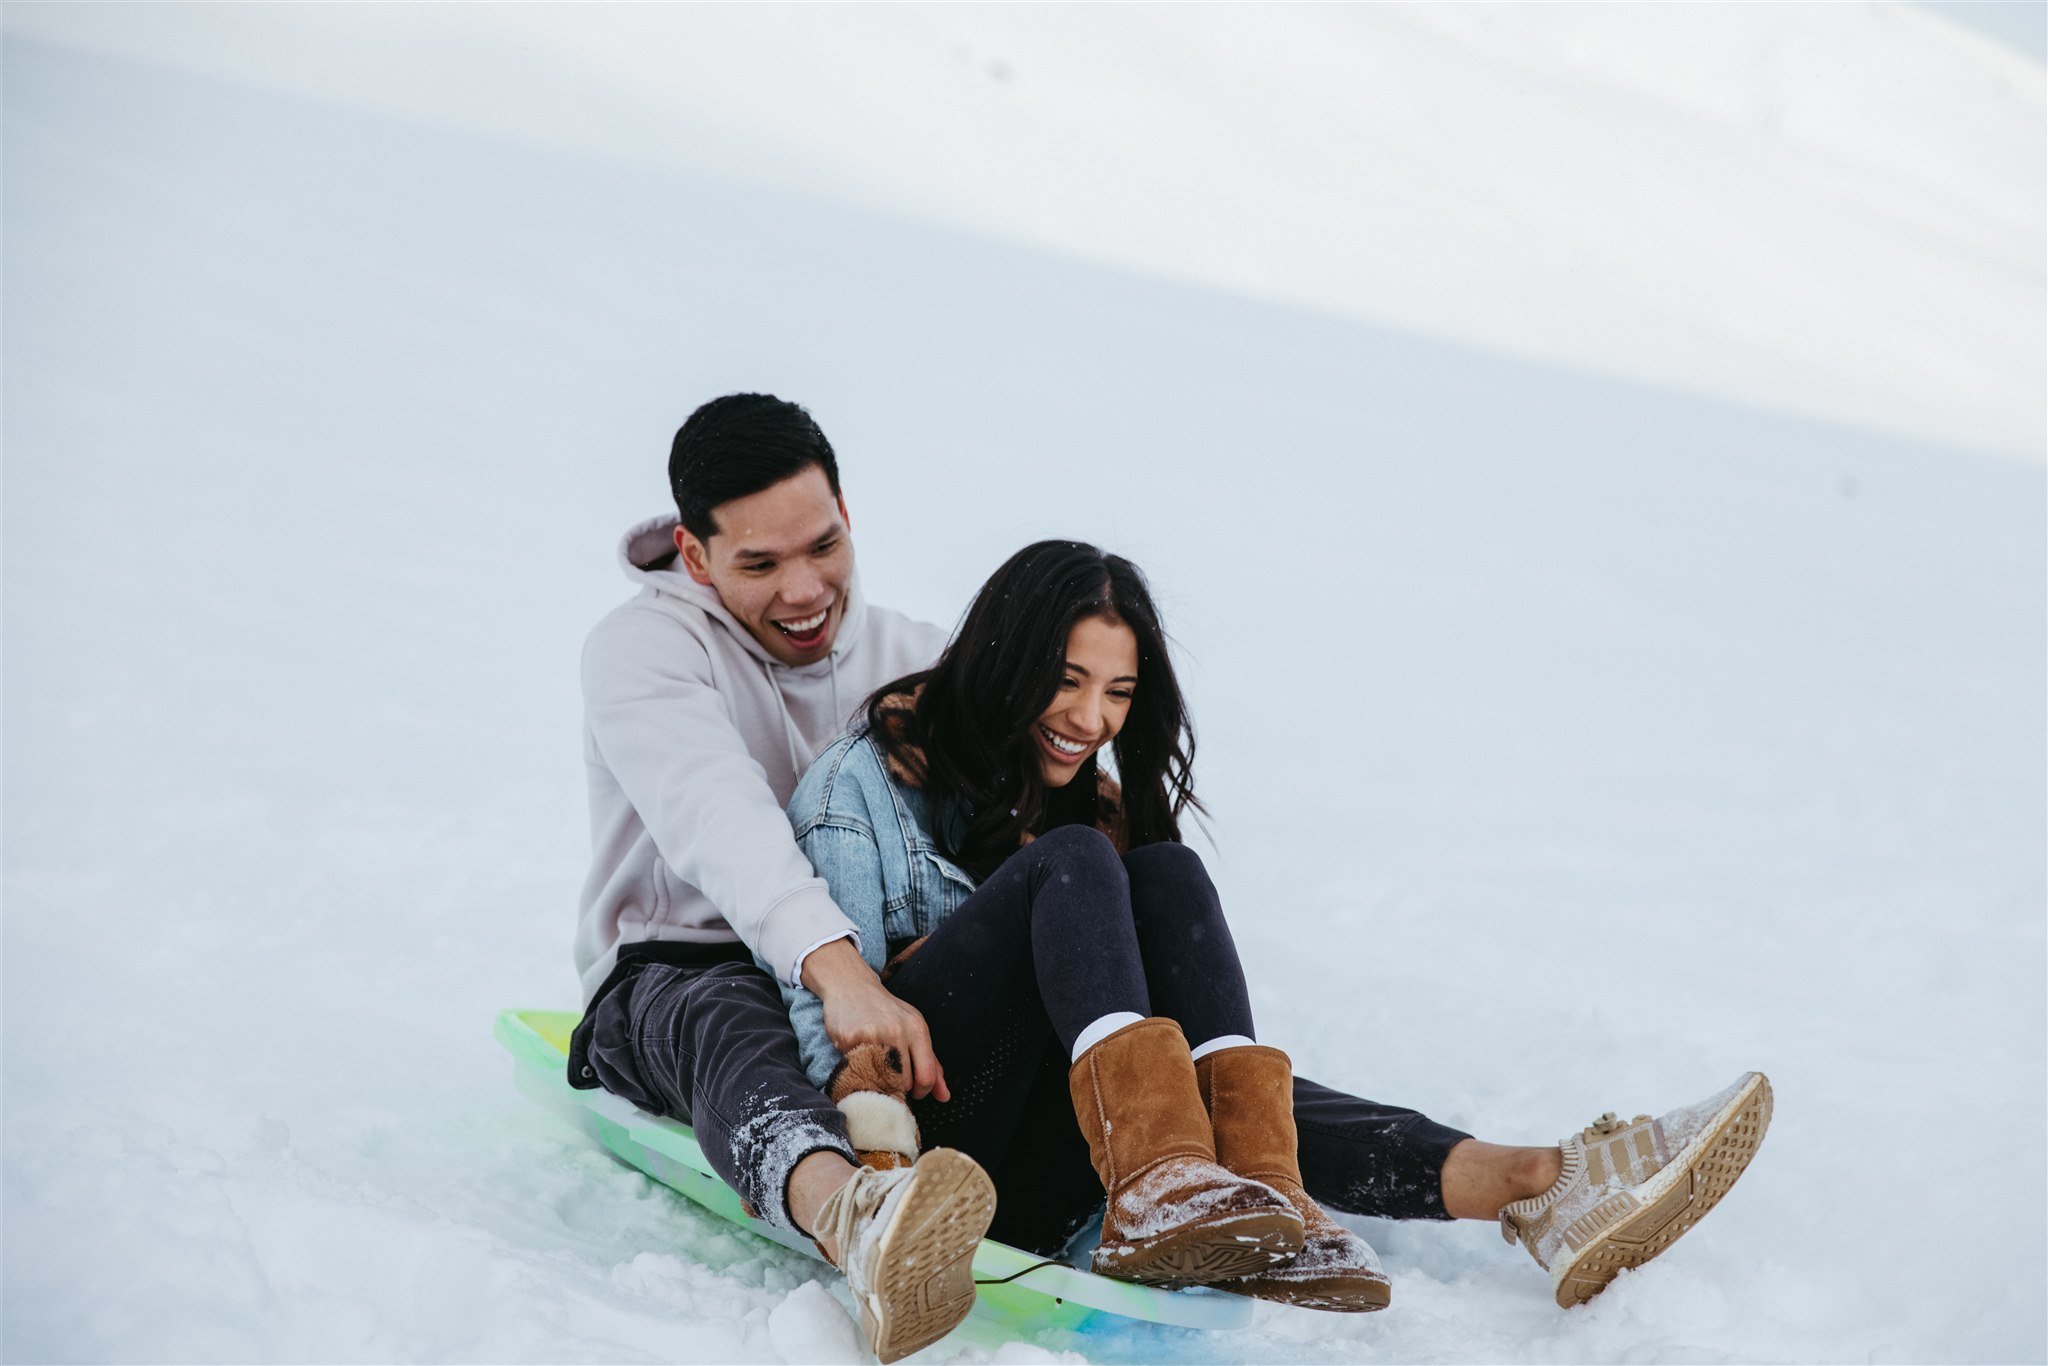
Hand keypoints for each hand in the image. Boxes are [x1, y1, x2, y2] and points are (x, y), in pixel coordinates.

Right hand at [801, 938, 950, 1101]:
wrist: (851, 986)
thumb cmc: (885, 1012)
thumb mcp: (914, 1030)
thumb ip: (931, 1063)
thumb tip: (944, 1096)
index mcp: (917, 1030)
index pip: (927, 1076)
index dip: (921, 1092)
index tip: (912, 1092)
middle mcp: (899, 1031)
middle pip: (904, 1082)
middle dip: (897, 1088)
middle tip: (888, 1080)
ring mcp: (874, 1034)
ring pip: (881, 1080)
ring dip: (877, 1081)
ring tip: (872, 1068)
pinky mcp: (851, 1038)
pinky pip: (856, 1068)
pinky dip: (855, 1068)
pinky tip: (855, 1055)